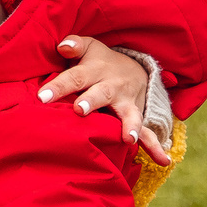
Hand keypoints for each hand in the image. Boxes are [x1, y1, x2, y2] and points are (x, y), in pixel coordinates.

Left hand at [39, 36, 169, 164]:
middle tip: (79, 110)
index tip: (42, 97)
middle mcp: (113, 86)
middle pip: (102, 93)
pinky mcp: (136, 116)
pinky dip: (155, 147)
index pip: (74, 77)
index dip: (59, 86)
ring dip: (129, 125)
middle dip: (92, 101)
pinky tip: (163, 160)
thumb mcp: (89, 47)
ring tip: (127, 139)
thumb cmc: (99, 61)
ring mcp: (127, 102)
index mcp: (95, 70)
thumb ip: (74, 45)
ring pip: (129, 113)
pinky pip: (147, 133)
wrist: (135, 69)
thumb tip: (62, 45)